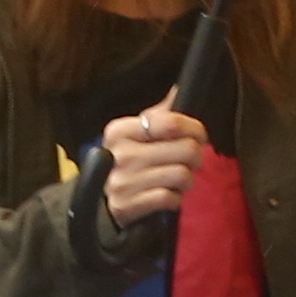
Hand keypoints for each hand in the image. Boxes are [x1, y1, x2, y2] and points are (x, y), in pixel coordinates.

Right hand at [99, 102, 208, 230]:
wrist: (96, 202)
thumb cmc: (127, 162)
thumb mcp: (135, 134)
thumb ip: (160, 114)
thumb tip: (180, 90)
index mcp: (120, 130)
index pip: (172, 122)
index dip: (195, 129)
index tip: (199, 136)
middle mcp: (119, 154)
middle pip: (186, 149)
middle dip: (196, 156)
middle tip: (191, 160)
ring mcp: (122, 182)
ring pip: (183, 175)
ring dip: (187, 180)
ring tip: (178, 179)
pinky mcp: (126, 206)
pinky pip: (170, 199)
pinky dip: (175, 199)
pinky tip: (167, 195)